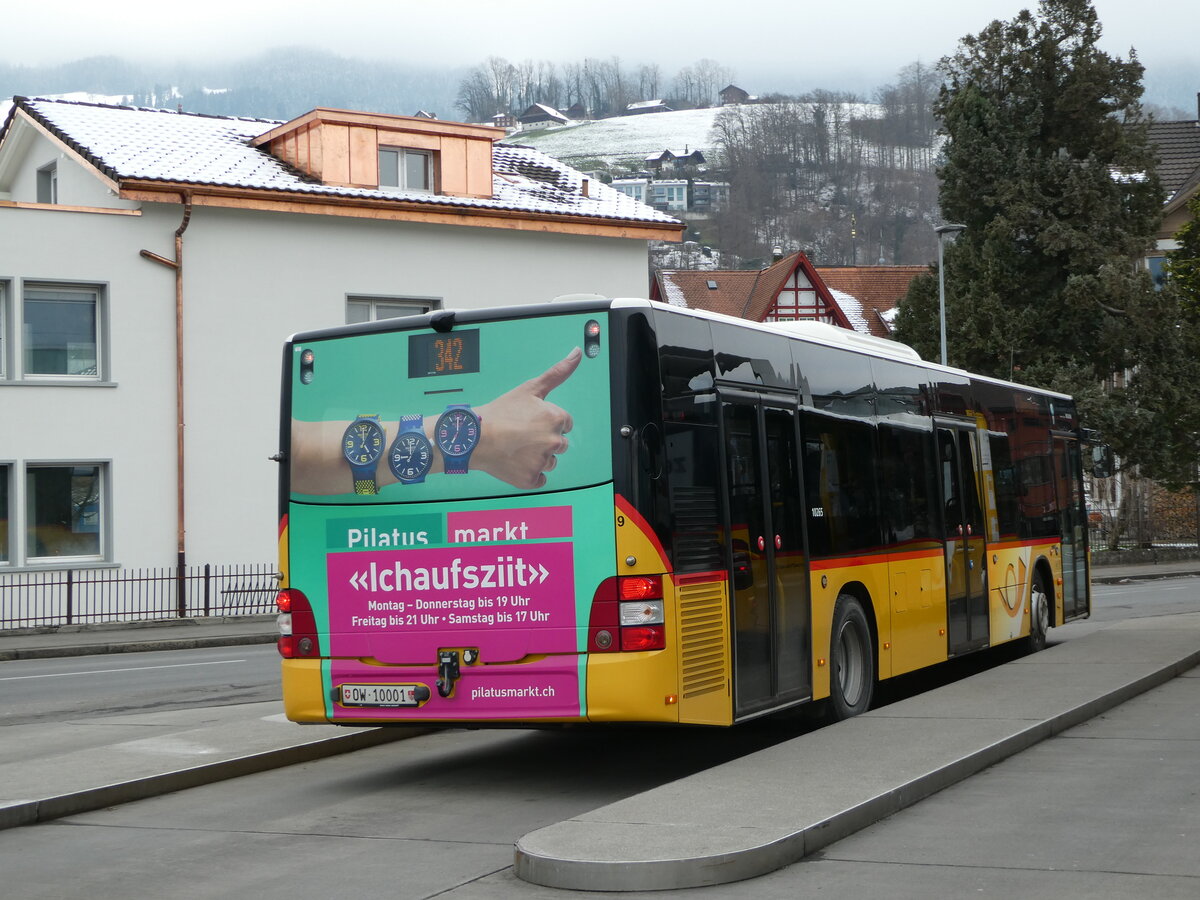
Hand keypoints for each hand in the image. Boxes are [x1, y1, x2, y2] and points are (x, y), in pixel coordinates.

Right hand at [474, 348, 580, 488]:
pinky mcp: (531, 479)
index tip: (530, 420)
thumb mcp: (530, 388)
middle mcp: (554, 442)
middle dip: (544, 439)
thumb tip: (577, 353)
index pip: (565, 423)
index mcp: (556, 419)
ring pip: (550, 461)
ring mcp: (542, 462)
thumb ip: (558, 372)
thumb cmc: (500, 412)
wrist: (474, 437)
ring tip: (516, 446)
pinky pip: (539, 478)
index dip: (547, 421)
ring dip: (538, 456)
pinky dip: (529, 472)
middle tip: (521, 433)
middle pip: (560, 443)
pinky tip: (515, 460)